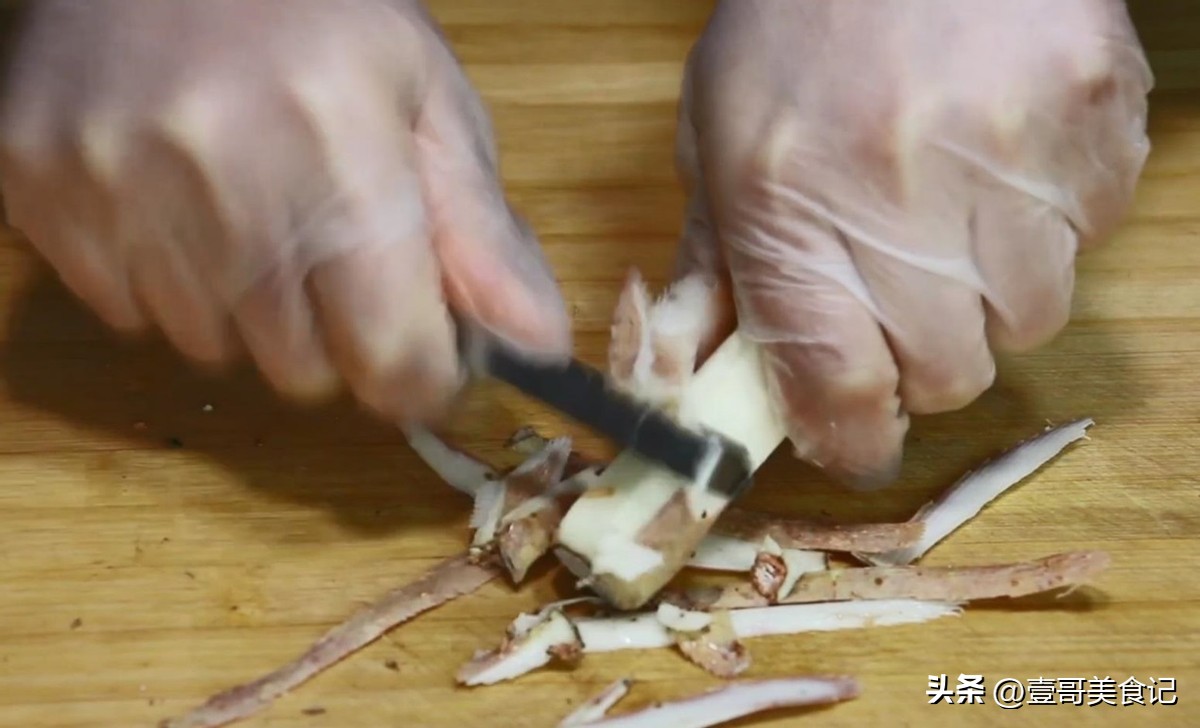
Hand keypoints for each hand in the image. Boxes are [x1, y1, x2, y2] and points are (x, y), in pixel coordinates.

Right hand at [0, 0, 569, 424]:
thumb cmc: (318, 12)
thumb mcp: (427, 101)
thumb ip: (482, 233)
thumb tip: (536, 345)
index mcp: (342, 157)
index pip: (392, 359)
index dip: (422, 377)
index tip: (427, 361)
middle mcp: (223, 188)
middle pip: (306, 372)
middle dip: (339, 335)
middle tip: (335, 248)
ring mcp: (115, 194)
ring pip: (217, 349)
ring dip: (252, 308)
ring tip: (254, 204)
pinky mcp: (39, 194)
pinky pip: (129, 313)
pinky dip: (170, 279)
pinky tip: (182, 198)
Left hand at [674, 0, 1151, 487]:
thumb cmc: (794, 25)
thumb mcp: (717, 142)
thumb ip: (716, 267)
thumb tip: (701, 372)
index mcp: (789, 215)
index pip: (836, 394)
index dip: (848, 439)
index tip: (852, 434)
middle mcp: (902, 206)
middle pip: (946, 376)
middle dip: (918, 359)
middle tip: (896, 296)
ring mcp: (1013, 167)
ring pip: (1027, 321)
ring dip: (988, 295)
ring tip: (950, 211)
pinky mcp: (1096, 129)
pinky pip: (1088, 240)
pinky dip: (1049, 228)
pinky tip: (1001, 162)